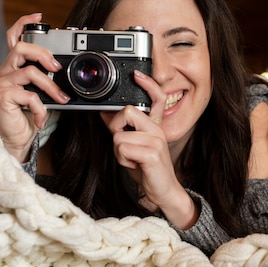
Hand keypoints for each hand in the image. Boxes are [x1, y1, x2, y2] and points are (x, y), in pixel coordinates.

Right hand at [0, 13, 70, 161]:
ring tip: (61, 100)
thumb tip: (71, 72)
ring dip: (51, 87)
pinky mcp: (3, 97)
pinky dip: (41, 109)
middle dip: (44, 54)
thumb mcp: (45, 93)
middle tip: (58, 68)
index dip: (24, 24)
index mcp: (17, 65)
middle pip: (22, 48)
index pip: (15, 38)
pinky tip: (42, 117)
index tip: (39, 17)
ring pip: (30, 72)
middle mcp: (7, 70)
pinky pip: (29, 96)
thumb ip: (51, 79)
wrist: (20, 138)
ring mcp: (3, 83)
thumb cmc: (32, 113)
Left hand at [100, 71, 197, 229]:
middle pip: (127, 111)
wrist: (163, 191)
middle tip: (124, 144)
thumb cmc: (148, 169)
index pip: (155, 98)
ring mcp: (156, 140)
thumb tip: (104, 114)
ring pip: (119, 135)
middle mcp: (157, 129)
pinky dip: (123, 159)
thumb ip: (122, 129)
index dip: (147, 85)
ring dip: (118, 151)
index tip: (136, 75)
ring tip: (131, 159)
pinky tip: (135, 165)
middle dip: (116, 128)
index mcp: (155, 125)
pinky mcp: (152, 153)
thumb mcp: (133, 146)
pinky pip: (123, 148)